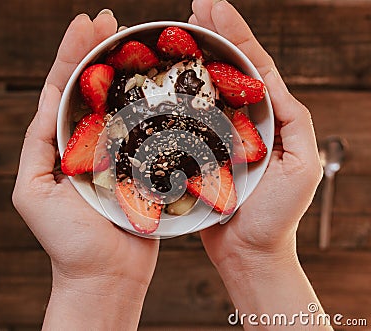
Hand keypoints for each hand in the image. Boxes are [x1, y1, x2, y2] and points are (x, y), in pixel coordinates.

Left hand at [12, 11, 157, 329]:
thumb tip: (48, 99)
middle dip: (101, 51)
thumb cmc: (69, 241)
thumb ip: (38, 145)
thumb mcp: (34, 190)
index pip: (65, 89)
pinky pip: (148, 130)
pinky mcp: (145, 166)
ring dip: (128, 71)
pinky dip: (152, 105)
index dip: (75, 54)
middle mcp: (90, 143)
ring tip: (136, 41)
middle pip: (95, 88)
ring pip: (123, 105)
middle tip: (112, 20)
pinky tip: (161, 84)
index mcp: (61, 144)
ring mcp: (120, 152)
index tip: (88, 22)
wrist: (106, 274)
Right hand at [190, 0, 321, 268]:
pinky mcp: (199, 152)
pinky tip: (167, 78)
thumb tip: (270, 78)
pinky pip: (189, 119)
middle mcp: (245, 122)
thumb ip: (294, 120)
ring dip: (196, 57)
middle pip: (230, 70)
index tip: (212, 7)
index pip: (254, 67)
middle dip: (215, 35)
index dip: (236, 35)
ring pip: (207, 89)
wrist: (249, 251)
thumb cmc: (277, 215)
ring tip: (181, 31)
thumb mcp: (302, 164)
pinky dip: (180, 95)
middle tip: (194, 7)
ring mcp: (219, 136)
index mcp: (271, 119)